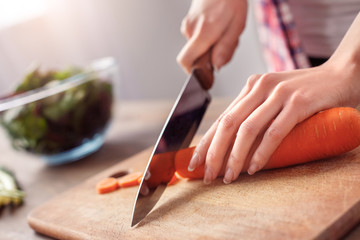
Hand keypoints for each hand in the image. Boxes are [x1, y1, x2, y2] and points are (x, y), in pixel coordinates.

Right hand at [177, 0, 247, 72]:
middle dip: (210, 58)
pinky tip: (220, 28)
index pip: (186, 60)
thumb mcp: (236, 26)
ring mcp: (188, 25)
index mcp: (203, 32)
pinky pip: (198, 39)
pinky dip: (210, 39)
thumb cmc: (231, 1)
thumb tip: (217, 67)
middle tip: (226, 45)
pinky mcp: (189, 23)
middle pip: (195, 57)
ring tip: (225, 32)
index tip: (205, 73)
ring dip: (212, 47)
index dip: (193, 71)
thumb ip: (225, 48)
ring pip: (198, 48)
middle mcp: (191, 29)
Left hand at [188, 60, 359, 183]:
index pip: (222, 118)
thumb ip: (256, 113)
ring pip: (247, 129)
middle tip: (207, 175)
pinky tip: (254, 168)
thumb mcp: (275, 99)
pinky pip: (274, 132)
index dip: (206, 142)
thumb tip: (234, 144)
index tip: (195, 162)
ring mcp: (279, 93)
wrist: (344, 74)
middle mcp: (261, 86)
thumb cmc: (308, 93)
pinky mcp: (299, 102)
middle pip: (228, 124)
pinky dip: (262, 153)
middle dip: (213, 153)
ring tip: (228, 177)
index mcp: (252, 87)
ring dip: (234, 157)